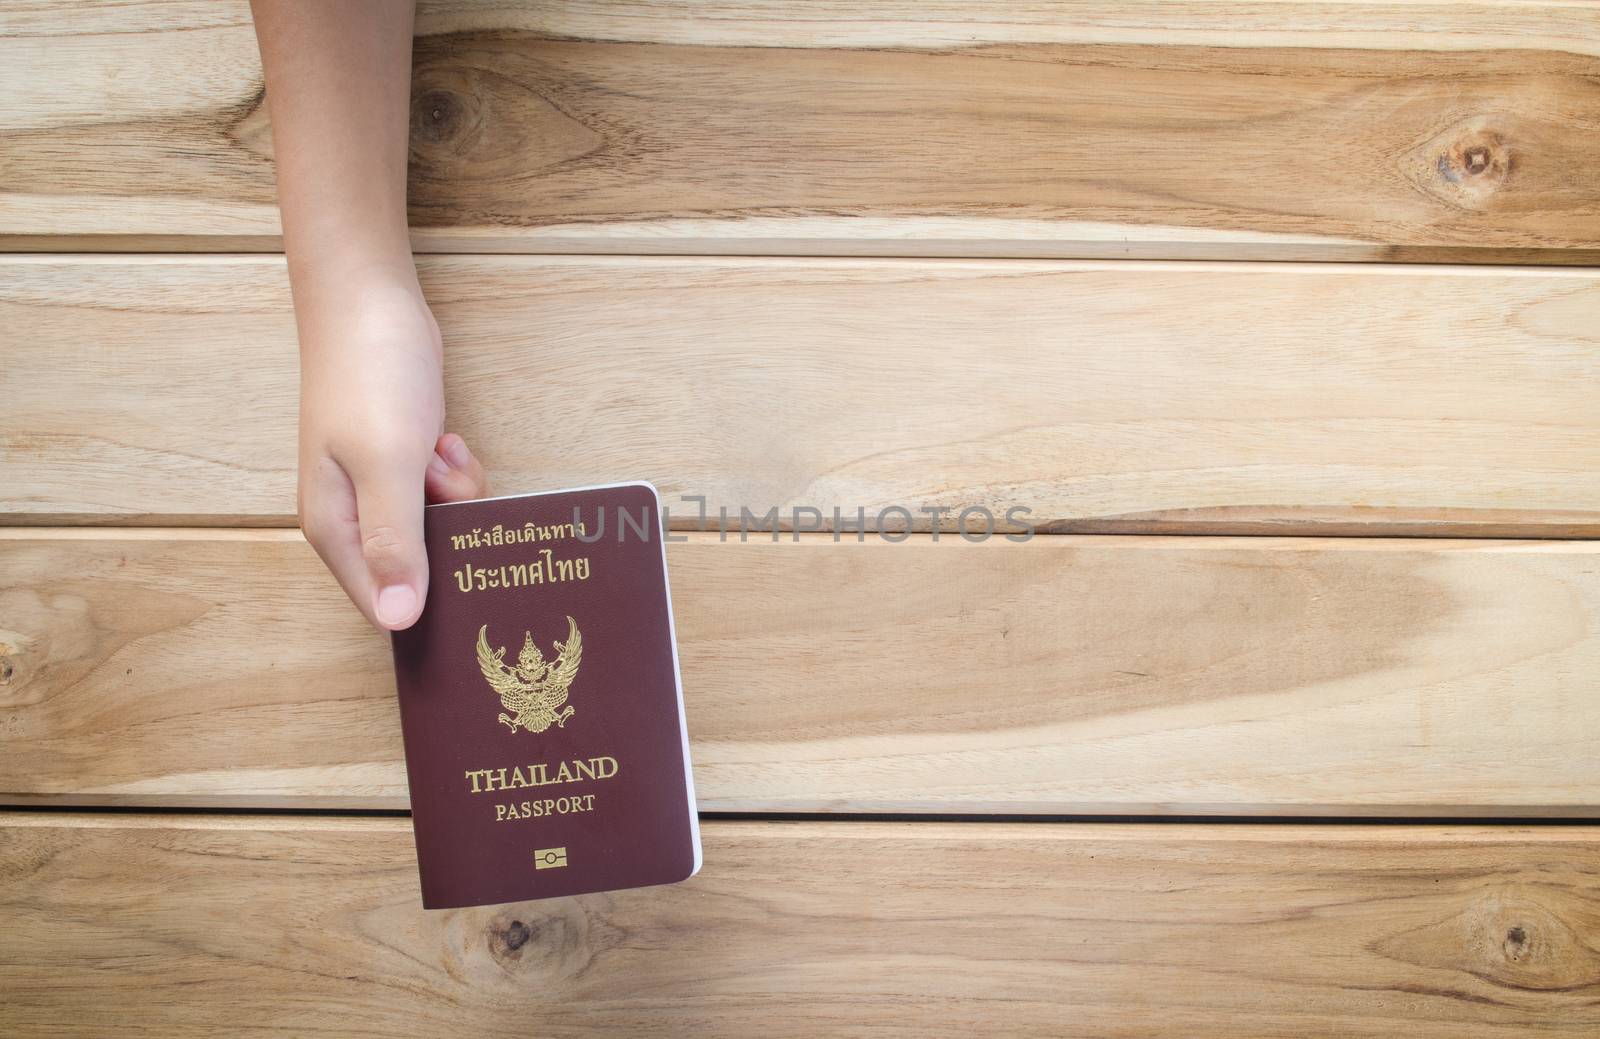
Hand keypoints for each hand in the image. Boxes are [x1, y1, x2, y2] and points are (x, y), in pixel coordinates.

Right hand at [296, 272, 487, 630]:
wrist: (370, 300)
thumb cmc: (369, 377)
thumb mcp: (386, 463)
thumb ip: (394, 541)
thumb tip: (398, 620)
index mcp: (335, 530)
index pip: (383, 605)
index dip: (427, 605)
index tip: (470, 585)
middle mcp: (354, 518)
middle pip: (420, 569)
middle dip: (450, 538)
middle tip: (449, 491)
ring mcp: (381, 489)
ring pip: (442, 529)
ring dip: (456, 496)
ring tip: (439, 453)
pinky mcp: (406, 464)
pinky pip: (447, 494)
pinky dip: (454, 470)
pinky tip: (444, 438)